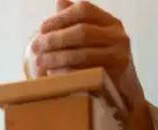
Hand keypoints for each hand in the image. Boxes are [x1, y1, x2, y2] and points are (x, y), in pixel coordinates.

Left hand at [31, 0, 157, 129]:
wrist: (121, 92)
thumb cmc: (100, 62)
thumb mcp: (92, 40)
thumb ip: (76, 21)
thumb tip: (60, 0)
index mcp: (110, 22)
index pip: (84, 10)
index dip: (60, 17)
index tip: (41, 28)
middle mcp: (118, 36)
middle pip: (82, 32)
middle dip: (55, 39)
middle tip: (36, 47)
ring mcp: (119, 56)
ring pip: (82, 53)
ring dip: (56, 57)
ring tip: (40, 62)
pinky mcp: (115, 76)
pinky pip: (85, 73)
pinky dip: (65, 73)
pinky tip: (52, 74)